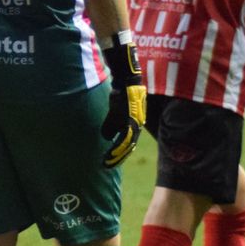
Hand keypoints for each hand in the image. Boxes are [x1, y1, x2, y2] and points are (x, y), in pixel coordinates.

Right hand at [100, 40, 145, 166]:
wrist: (126, 80)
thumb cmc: (121, 94)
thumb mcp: (115, 111)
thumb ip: (112, 125)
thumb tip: (107, 136)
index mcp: (135, 124)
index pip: (129, 142)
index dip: (120, 153)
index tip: (112, 160)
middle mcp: (137, 125)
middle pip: (128, 146)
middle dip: (118, 157)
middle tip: (108, 165)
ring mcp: (135, 122)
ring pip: (127, 144)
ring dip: (117, 154)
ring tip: (107, 162)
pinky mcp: (130, 119)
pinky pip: (124, 137)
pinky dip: (117, 146)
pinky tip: (112, 152)